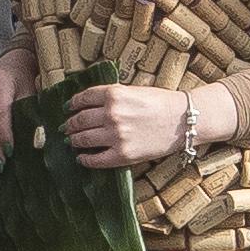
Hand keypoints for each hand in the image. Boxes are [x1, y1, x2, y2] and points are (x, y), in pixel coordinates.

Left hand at [60, 79, 199, 168]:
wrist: (183, 120)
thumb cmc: (161, 103)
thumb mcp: (133, 90)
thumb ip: (111, 95)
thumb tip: (89, 104)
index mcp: (114, 94)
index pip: (83, 98)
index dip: (73, 103)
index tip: (69, 107)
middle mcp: (111, 114)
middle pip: (79, 120)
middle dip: (70, 124)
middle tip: (66, 127)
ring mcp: (115, 136)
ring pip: (82, 139)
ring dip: (74, 141)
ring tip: (72, 141)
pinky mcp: (122, 155)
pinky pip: (95, 159)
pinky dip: (85, 159)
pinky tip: (82, 158)